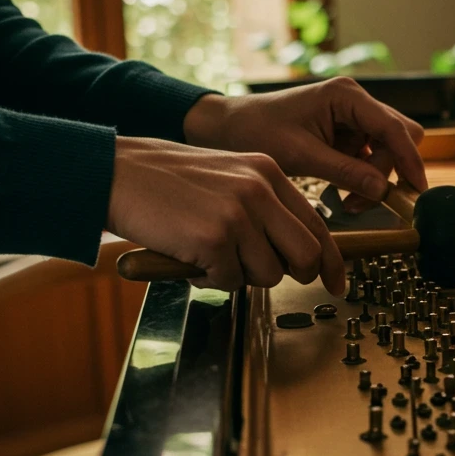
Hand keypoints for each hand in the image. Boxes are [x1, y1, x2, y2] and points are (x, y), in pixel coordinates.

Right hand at [106, 137, 345, 293]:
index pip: (317, 224)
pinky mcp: (214, 238)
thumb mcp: (229, 176)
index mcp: (268, 173)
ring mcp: (239, 214)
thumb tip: (296, 252)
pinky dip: (209, 278)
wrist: (117, 172)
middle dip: (293, 275)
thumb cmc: (168, 181)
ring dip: (240, 275)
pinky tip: (190, 256)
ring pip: (268, 274)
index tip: (337, 283)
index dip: (331, 261)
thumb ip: (265, 206)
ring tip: (210, 254)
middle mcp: (260, 190)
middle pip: (306, 256)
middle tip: (263, 273)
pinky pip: (229, 281)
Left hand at [182, 77, 426, 210]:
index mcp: (346, 95)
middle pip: (399, 137)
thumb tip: (383, 190)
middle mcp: (355, 102)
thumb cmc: (257, 131)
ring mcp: (353, 118)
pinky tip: (345, 194)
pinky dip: (364, 178)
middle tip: (368, 198)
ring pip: (388, 151)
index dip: (409, 159)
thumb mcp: (301, 155)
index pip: (393, 127)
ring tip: (349, 202)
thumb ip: (345, 171)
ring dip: (376, 179)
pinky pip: (371, 159)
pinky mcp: (347, 135)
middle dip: (390, 170)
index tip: (416, 189)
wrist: (228, 128)